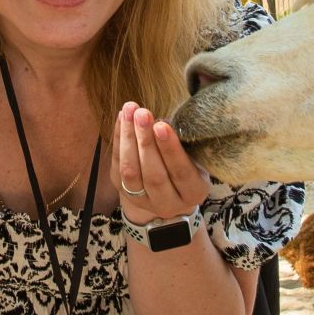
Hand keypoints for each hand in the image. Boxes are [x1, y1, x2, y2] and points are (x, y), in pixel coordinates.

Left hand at [116, 101, 211, 225]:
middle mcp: (168, 203)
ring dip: (128, 138)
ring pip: (131, 172)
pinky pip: (117, 165)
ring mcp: (143, 200)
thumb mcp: (197, 158)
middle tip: (142, 114)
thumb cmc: (189, 165)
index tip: (162, 125)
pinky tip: (122, 117)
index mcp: (193, 193)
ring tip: (130, 111)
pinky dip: (118, 139)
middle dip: (146, 142)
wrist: (170, 189)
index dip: (170, 150)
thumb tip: (162, 122)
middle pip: (154, 175)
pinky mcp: (123, 191)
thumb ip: (184, 146)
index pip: (181, 173)